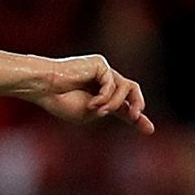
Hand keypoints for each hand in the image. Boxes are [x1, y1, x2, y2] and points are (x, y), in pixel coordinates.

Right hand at [31, 55, 154, 133]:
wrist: (45, 87)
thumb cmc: (61, 101)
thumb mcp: (88, 114)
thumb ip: (107, 111)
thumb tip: (126, 107)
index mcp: (100, 96)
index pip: (124, 106)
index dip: (137, 118)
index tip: (149, 130)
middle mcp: (104, 82)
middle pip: (132, 91)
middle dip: (138, 105)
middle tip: (137, 116)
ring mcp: (103, 71)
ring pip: (126, 88)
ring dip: (115, 104)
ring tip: (99, 110)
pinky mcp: (101, 64)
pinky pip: (113, 84)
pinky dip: (105, 97)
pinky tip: (92, 103)